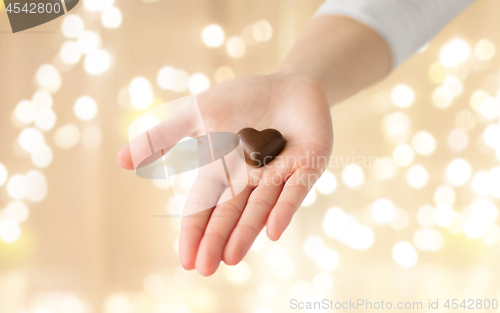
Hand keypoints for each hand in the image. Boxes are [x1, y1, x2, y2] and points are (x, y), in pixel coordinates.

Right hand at [117, 73, 332, 275]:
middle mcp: (250, 180)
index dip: (194, 231)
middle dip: (217, 239)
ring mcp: (279, 174)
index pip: (204, 205)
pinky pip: (295, 189)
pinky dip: (283, 207)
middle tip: (204, 268)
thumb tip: (121, 161)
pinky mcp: (307, 164)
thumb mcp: (197, 114)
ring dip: (246, 231)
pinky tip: (273, 230)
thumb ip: (164, 137)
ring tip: (231, 258)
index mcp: (224, 171)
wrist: (287, 84)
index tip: (185, 260)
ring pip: (260, 207)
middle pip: (230, 213)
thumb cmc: (242, 101)